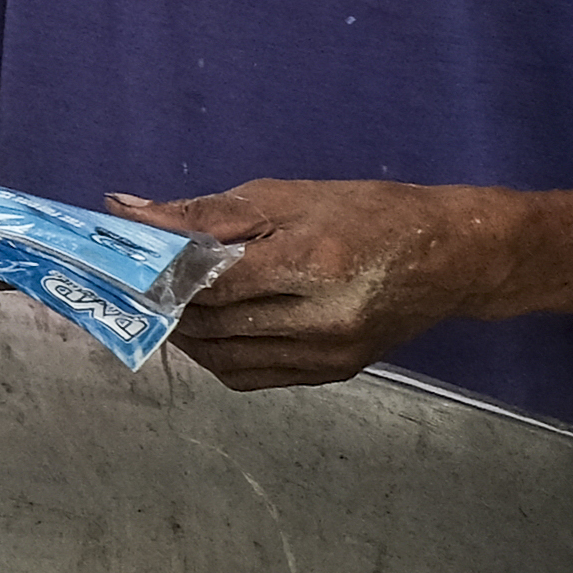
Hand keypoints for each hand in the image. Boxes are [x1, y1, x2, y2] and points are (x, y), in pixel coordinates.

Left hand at [112, 179, 513, 391]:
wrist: (453, 257)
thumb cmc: (367, 213)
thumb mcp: (284, 196)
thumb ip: (202, 213)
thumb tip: (126, 210)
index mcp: (310, 266)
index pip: (209, 284)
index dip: (157, 276)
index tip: (119, 264)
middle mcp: (320, 321)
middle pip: (212, 324)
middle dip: (164, 305)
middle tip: (130, 284)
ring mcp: (328, 355)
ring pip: (225, 359)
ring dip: (185, 334)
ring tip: (166, 304)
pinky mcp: (333, 373)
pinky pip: (252, 375)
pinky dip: (218, 355)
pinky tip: (207, 328)